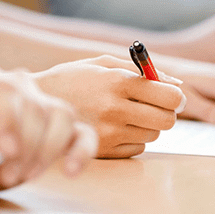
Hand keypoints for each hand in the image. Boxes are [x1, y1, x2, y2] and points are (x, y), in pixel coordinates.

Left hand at [0, 62, 97, 189]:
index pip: (5, 92)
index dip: (9, 122)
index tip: (7, 152)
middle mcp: (18, 84)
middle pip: (35, 108)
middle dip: (26, 148)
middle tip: (9, 177)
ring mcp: (44, 101)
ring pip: (62, 116)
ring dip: (47, 152)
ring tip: (27, 176)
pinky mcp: (63, 125)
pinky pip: (83, 133)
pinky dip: (81, 152)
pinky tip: (70, 172)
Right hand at [33, 55, 185, 157]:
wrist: (36, 103)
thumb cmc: (75, 78)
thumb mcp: (104, 63)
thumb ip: (143, 71)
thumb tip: (177, 85)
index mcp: (117, 82)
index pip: (169, 96)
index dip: (176, 97)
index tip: (173, 97)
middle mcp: (114, 109)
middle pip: (167, 120)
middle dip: (167, 113)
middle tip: (155, 107)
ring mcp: (108, 133)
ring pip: (153, 135)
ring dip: (148, 125)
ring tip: (127, 114)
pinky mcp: (102, 150)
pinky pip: (137, 148)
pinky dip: (133, 139)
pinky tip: (116, 128)